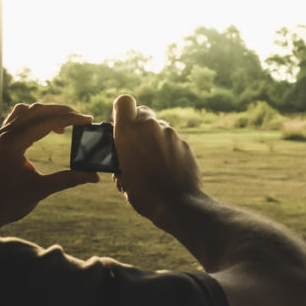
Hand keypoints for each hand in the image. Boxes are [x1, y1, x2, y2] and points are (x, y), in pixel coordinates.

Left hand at [0, 103, 98, 231]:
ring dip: (46, 113)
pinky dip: (34, 119)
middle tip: (82, 119)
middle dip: (62, 111)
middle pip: (37, 110)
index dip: (70, 119)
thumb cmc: (6, 204)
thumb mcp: (40, 190)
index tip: (88, 120)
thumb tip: (93, 176)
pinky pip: (16, 120)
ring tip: (64, 124)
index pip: (46, 121)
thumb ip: (68, 179)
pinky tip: (44, 129)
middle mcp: (4, 135)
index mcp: (13, 143)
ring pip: (25, 111)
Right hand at [112, 94, 203, 227]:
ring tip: (153, 162)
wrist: (177, 204)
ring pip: (158, 127)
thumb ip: (121, 161)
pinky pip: (171, 139)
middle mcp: (150, 126)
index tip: (121, 124)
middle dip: (138, 124)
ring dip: (154, 138)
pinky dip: (167, 148)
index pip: (124, 101)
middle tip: (136, 144)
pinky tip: (167, 168)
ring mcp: (170, 133)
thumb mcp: (122, 179)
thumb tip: (123, 160)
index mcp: (128, 132)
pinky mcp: (184, 143)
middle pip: (143, 112)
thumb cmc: (144, 194)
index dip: (122, 111)